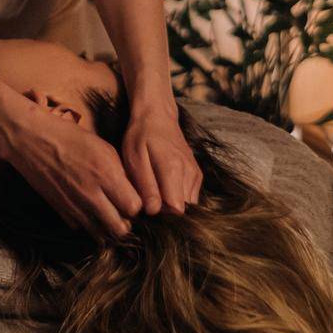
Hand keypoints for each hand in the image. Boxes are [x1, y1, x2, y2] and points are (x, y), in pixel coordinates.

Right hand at [0, 97, 141, 240]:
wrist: (33, 141)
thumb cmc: (71, 138)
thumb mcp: (104, 148)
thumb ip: (120, 172)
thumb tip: (133, 192)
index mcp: (106, 174)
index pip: (133, 207)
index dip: (136, 205)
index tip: (133, 198)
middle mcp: (92, 194)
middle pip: (120, 228)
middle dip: (125, 222)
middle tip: (122, 211)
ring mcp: (75, 206)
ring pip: (100, 234)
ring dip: (107, 227)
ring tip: (107, 215)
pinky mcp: (60, 211)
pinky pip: (81, 228)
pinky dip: (87, 224)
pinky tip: (88, 211)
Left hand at [120, 101, 201, 215]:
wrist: (157, 116)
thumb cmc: (141, 136)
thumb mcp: (135, 159)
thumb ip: (146, 186)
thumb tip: (153, 212)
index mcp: (173, 170)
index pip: (176, 210)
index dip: (161, 216)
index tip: (147, 209)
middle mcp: (190, 173)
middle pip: (183, 210)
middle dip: (166, 213)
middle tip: (148, 201)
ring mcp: (196, 173)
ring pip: (188, 205)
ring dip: (172, 205)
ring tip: (155, 193)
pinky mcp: (197, 174)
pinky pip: (191, 197)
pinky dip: (178, 198)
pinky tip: (164, 188)